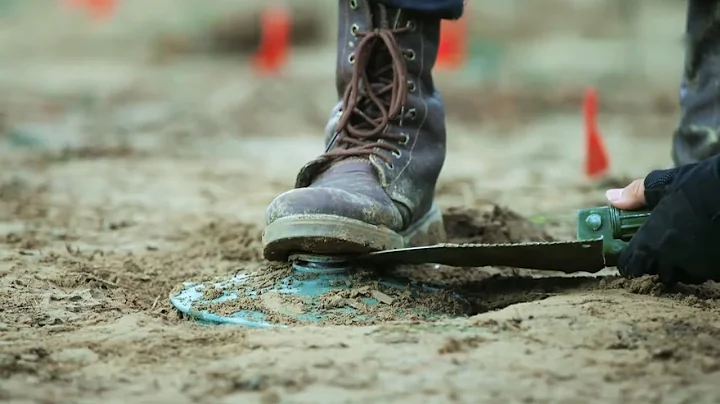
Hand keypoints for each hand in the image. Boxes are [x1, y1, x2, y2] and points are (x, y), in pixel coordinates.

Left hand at [605, 159, 719, 283]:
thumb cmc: (702, 185)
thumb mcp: (665, 184)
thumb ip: (636, 195)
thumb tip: (612, 198)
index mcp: (651, 241)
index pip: (629, 266)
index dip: (630, 260)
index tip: (634, 252)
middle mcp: (671, 260)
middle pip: (657, 272)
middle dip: (659, 261)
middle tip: (667, 242)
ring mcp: (696, 268)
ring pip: (683, 275)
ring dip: (683, 264)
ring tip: (690, 242)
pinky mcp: (717, 271)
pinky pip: (706, 274)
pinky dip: (705, 263)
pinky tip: (708, 245)